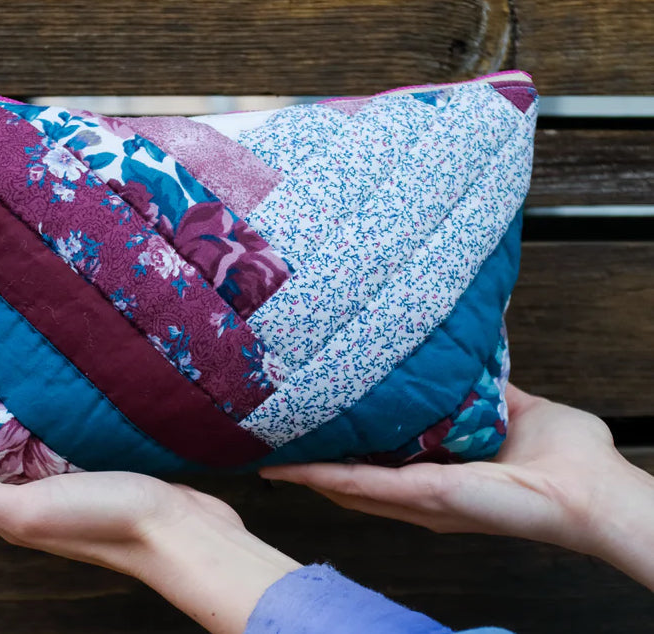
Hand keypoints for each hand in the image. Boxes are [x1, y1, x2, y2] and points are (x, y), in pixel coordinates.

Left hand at [0, 408, 299, 632]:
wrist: (178, 531)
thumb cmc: (106, 521)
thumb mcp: (29, 509)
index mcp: (6, 513)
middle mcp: (26, 501)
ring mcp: (59, 486)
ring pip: (6, 456)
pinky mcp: (90, 469)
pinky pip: (44, 445)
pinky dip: (27, 425)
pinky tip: (35, 402)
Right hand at [259, 385, 653, 589]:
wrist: (587, 486)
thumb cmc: (563, 458)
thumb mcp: (514, 410)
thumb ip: (483, 390)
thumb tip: (465, 356)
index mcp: (437, 473)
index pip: (377, 462)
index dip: (343, 447)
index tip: (316, 422)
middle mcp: (418, 494)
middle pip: (350, 481)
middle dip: (311, 461)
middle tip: (277, 435)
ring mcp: (416, 499)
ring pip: (343, 485)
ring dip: (303, 470)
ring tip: (266, 449)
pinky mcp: (422, 496)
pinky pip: (357, 485)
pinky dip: (319, 476)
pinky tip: (287, 466)